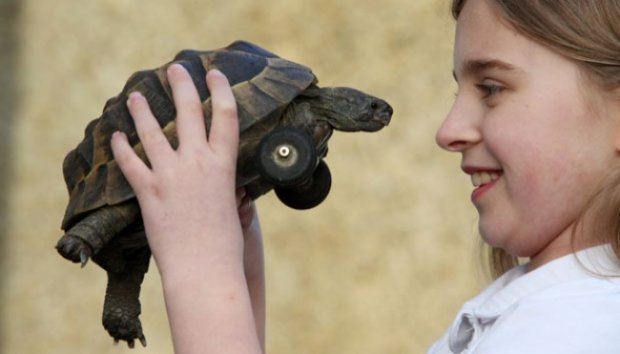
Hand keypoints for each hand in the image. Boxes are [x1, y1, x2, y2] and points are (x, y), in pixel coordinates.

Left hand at [110, 64, 261, 352]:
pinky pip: (130, 163)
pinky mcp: (148, 192)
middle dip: (182, 85)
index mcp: (224, 166)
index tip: (215, 74)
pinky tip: (115, 136)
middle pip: (189, 112)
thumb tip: (240, 194)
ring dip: (142, 111)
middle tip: (175, 68)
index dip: (221, 91)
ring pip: (153, 132)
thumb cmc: (226, 247)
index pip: (225, 117)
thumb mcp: (237, 215)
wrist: (203, 270)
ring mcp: (170, 176)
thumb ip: (236, 198)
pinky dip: (121, 148)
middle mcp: (197, 163)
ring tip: (134, 96)